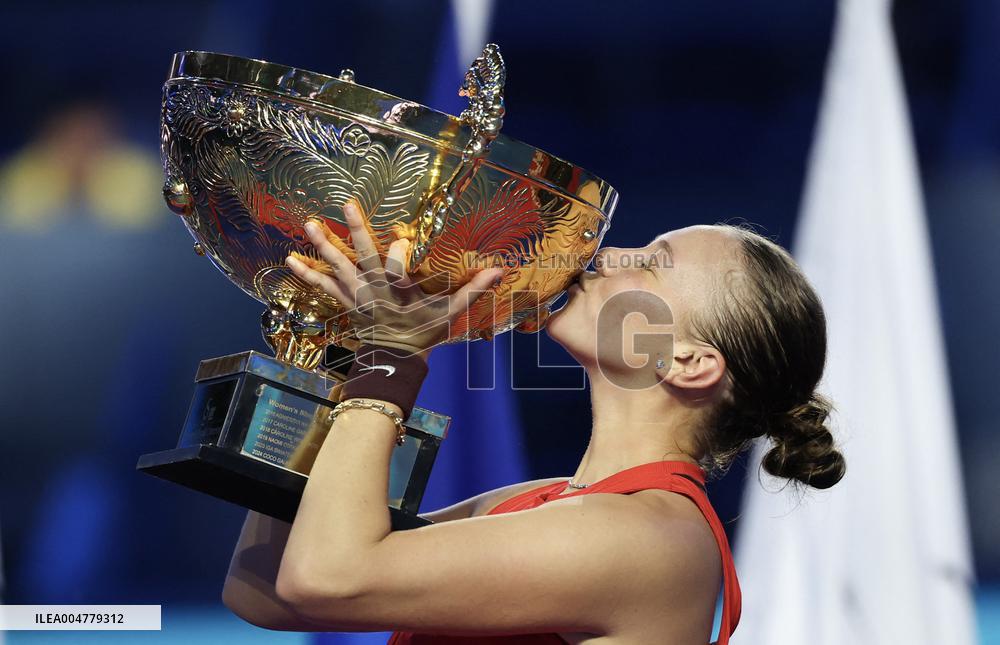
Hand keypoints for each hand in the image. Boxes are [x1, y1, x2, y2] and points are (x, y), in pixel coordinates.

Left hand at [285, 200, 502, 355]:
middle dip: (356, 231)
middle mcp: (376, 291)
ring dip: (323, 246)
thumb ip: (472, 291)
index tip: (403, 239)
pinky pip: (323, 285)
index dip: (400, 254)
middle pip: (364, 258)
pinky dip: (306, 273)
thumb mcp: (450, 314)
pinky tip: (288, 258)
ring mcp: (357, 296)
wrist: (395, 361)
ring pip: (338, 268)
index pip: (399, 270)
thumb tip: (499, 271)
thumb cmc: (423, 333)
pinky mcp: (345, 301)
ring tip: (308, 224)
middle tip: (346, 204)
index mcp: (401, 293)